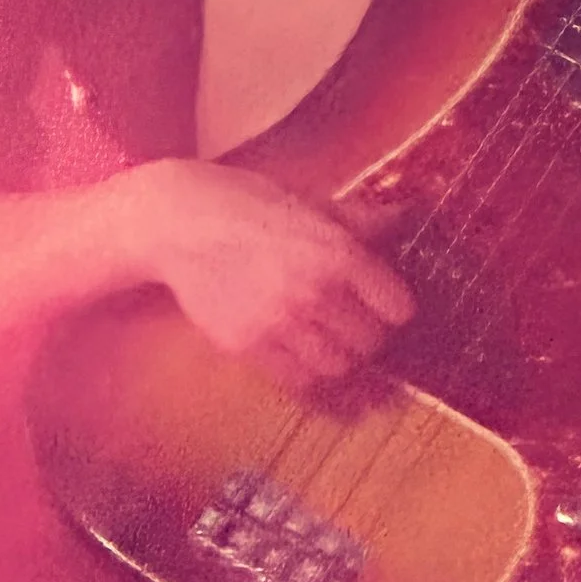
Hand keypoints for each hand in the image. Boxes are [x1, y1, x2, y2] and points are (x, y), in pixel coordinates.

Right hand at [117, 161, 413, 390]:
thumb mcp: (307, 201)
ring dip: (337, 357)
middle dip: (367, 335)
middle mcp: (315, 293)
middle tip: (354, 325)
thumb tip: (404, 217)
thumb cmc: (244, 203)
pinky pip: (296, 380)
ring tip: (326, 341)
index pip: (397, 307)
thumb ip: (357, 219)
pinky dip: (304, 373)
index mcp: (338, 253)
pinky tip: (297, 351)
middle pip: (371, 342)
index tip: (387, 307)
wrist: (177, 221)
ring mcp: (279, 323)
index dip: (395, 308)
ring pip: (337, 367)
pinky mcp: (247, 346)